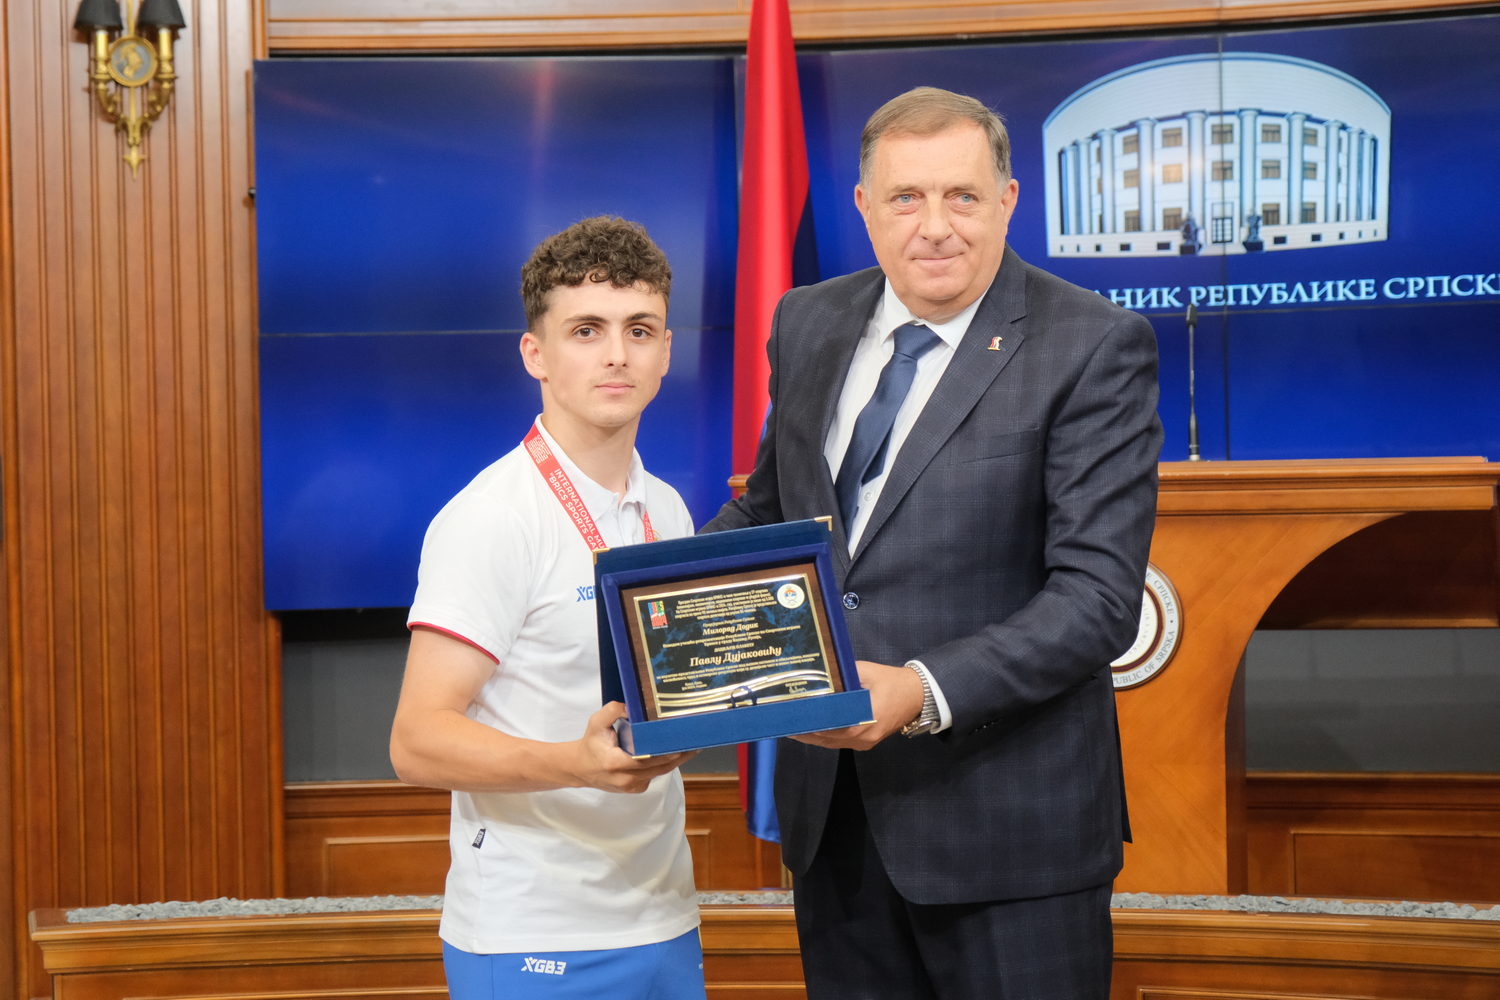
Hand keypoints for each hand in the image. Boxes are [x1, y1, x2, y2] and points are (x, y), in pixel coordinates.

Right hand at [572, 702, 696, 792]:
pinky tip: (673, 754)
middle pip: (660, 767)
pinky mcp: (635, 789)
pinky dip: (663, 765)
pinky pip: (654, 776)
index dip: (667, 751)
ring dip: (675, 761)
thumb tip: (633, 707)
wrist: (580, 768)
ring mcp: (631, 786)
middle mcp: (626, 778)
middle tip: (694, 742)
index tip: (681, 741)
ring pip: (660, 773)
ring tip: (690, 747)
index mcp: (616, 763)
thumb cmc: (591, 744)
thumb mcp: (597, 722)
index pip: (648, 758)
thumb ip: (613, 710)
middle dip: (679, 755)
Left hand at [792, 660, 923, 750]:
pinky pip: (839, 743)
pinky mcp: (866, 743)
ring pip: (831, 743)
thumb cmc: (891, 681)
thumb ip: (841, 676)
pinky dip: (824, 736)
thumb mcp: (865, 671)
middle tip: (783, 722)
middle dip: (804, 730)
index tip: (790, 717)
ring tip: (791, 726)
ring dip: (812, 735)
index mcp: (863, 721)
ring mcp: (864, 743)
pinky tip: (810, 729)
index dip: (808, 722)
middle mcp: (862, 738)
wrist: (918, 695)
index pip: (828, 726)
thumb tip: (818, 676)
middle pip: (825, 738)